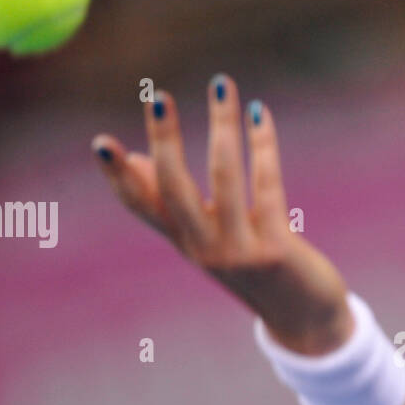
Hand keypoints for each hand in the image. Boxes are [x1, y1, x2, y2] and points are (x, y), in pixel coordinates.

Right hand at [91, 75, 353, 354]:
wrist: (304, 320)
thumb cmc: (256, 268)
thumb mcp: (210, 238)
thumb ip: (176, 204)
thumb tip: (137, 158)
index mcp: (185, 242)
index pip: (142, 206)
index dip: (118, 177)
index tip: (100, 142)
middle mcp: (205, 249)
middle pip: (174, 189)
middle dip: (165, 141)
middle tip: (159, 96)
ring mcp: (240, 252)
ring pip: (224, 178)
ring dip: (222, 126)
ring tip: (222, 84)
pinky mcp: (276, 250)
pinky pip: (267, 186)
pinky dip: (262, 145)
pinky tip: (260, 112)